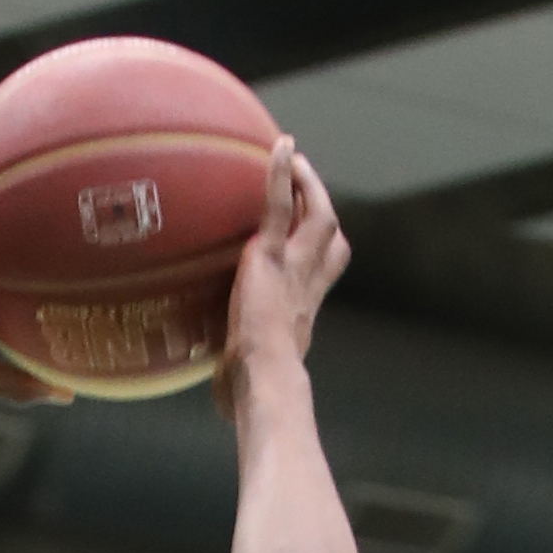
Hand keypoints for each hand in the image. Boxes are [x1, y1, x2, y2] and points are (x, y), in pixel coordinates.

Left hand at [220, 139, 347, 381]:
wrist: (265, 376)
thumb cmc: (255, 390)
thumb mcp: (251, 378)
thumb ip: (241, 377)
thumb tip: (222, 406)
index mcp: (303, 309)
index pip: (327, 270)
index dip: (326, 251)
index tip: (315, 239)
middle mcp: (307, 282)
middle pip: (331, 237)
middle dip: (322, 208)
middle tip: (305, 183)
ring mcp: (295, 265)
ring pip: (317, 213)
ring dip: (308, 184)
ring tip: (293, 159)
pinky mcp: (272, 254)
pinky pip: (280, 204)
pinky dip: (280, 173)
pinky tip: (280, 146)